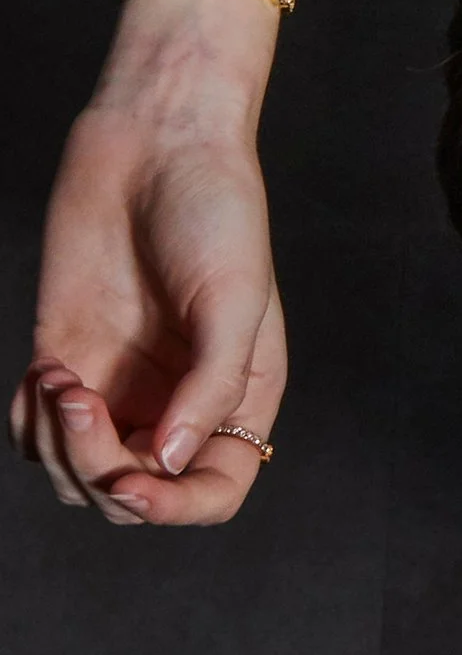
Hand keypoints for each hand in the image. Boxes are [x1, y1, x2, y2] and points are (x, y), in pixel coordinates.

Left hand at [12, 0, 300, 524]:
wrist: (156, 147)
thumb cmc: (218, 216)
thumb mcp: (236, 301)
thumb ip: (211, 388)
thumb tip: (166, 463)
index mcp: (239, 395)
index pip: (213, 492)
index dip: (174, 506)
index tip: (133, 482)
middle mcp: (178, 403)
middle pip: (135, 492)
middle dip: (98, 468)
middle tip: (79, 401)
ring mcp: (121, 385)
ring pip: (77, 475)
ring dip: (57, 447)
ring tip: (59, 380)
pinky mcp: (66, 360)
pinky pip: (35, 433)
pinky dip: (29, 424)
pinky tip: (45, 373)